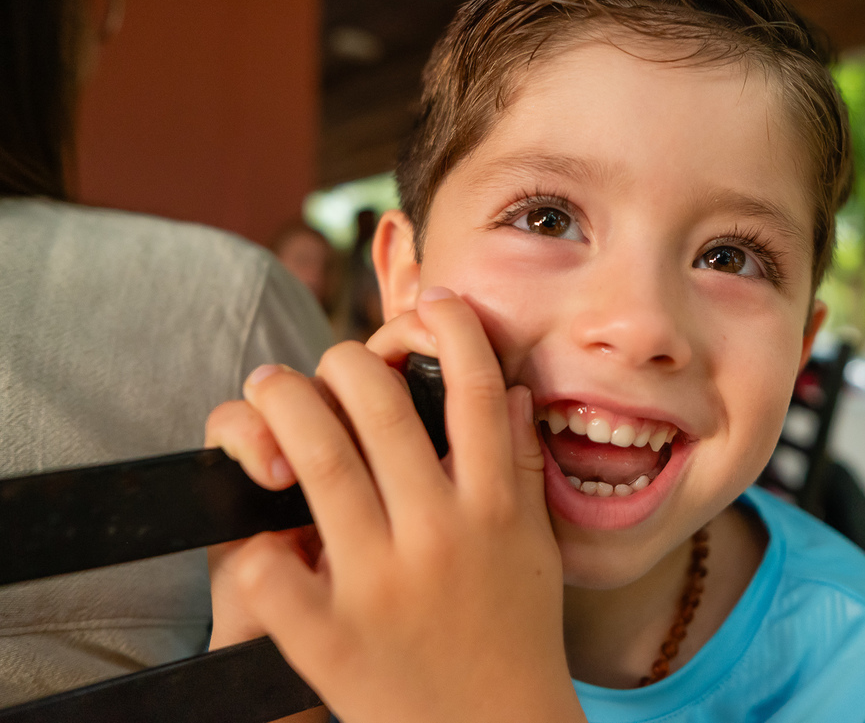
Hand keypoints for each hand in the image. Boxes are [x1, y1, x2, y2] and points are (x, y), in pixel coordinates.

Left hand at [204, 288, 582, 722]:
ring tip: (268, 390)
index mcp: (494, 507)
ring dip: (278, 404)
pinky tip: (257, 524)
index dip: (453, 327)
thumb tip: (509, 393)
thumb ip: (523, 466)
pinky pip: (266, 565)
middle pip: (375, 400)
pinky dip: (254, 539)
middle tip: (322, 367)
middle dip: (340, 361)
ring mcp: (380, 583)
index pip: (477, 387)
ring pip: (313, 455)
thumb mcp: (533, 547)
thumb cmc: (515, 637)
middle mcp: (439, 533)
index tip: (433, 303)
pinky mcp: (327, 637)